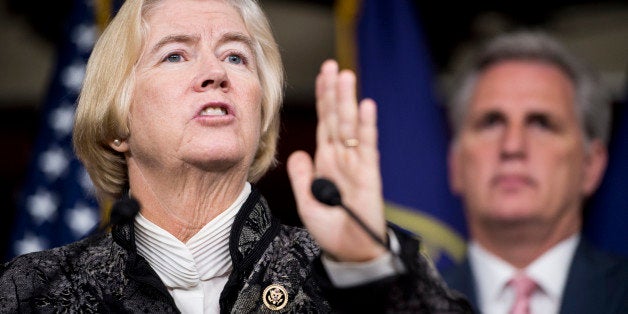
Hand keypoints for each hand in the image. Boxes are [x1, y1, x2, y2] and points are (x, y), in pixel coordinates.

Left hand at [287, 60, 385, 261]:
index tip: (323, 75)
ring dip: (348, 101)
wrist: (350, 250)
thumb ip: (301, 177)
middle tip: (333, 66)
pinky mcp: (369, 174)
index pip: (324, 122)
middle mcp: (341, 157)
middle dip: (334, 91)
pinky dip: (366, 126)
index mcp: (326, 160)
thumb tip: (298, 153)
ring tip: (346, 76)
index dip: (323, 98)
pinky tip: (365, 107)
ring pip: (350, 126)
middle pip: (336, 117)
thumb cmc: (330, 228)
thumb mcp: (307, 202)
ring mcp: (356, 163)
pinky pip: (367, 146)